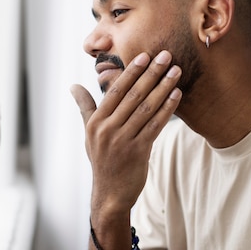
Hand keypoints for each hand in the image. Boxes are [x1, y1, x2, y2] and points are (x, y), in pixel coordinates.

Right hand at [71, 51, 180, 216]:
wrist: (110, 194)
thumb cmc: (101, 160)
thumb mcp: (89, 133)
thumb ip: (85, 108)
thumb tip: (73, 86)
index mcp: (96, 122)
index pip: (115, 91)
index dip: (131, 72)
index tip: (145, 55)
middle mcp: (108, 129)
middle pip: (133, 95)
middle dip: (151, 73)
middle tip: (166, 55)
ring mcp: (123, 140)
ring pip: (146, 108)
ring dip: (163, 87)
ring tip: (176, 71)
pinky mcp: (138, 151)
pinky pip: (155, 125)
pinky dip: (167, 108)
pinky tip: (177, 94)